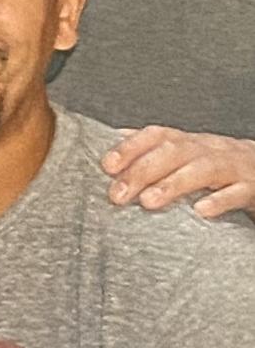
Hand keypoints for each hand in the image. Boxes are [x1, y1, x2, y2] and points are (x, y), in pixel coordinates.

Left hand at [102, 125, 254, 219]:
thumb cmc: (216, 163)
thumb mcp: (184, 152)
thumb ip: (150, 148)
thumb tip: (111, 140)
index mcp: (187, 141)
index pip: (155, 135)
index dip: (129, 147)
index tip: (106, 165)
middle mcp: (206, 148)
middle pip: (172, 152)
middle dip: (141, 171)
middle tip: (117, 194)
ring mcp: (231, 167)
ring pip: (201, 170)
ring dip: (172, 184)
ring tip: (148, 202)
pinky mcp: (252, 187)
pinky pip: (237, 192)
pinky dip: (219, 200)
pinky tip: (200, 212)